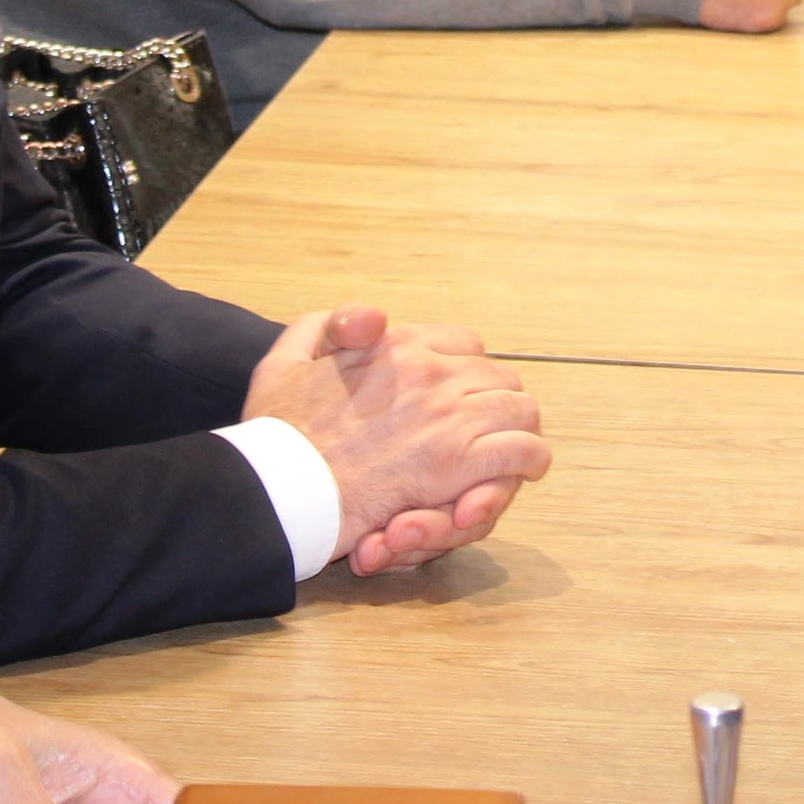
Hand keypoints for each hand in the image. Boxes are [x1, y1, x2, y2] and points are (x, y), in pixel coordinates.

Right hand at [244, 312, 550, 573]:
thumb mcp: (285, 359)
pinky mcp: (456, 464)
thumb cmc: (275, 433)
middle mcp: (431, 372)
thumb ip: (325, 326)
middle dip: (495, 402)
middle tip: (487, 431)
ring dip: (516, 430)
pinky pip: (522, 452)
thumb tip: (370, 317)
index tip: (457, 399)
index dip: (465, 373)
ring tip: (509, 451)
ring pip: (520, 409)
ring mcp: (448, 417)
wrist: (277, 487)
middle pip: (499, 377)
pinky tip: (519, 472)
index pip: (465, 345)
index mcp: (397, 344)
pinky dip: (527, 462)